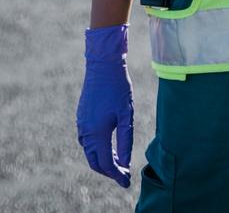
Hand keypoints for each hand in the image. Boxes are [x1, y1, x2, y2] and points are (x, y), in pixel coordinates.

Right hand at [76, 24, 133, 188]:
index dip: (116, 175)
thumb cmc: (118, 88)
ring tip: (119, 163)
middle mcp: (85, 131)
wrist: (103, 65)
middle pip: (94, 161)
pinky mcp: (82, 117)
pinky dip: (97, 149)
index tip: (127, 182)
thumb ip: (125, 141)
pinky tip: (108, 147)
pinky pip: (87, 141)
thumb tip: (125, 163)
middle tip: (123, 175)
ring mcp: (81, 124)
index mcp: (96, 133)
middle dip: (109, 171)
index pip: (105, 163)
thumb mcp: (126, 115)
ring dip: (102, 160)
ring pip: (89, 151)